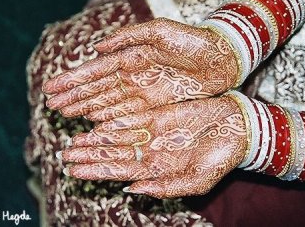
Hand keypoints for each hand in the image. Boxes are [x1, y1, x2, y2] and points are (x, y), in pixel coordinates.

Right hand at [43, 18, 238, 120]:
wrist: (221, 58)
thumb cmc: (191, 41)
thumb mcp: (160, 31)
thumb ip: (129, 36)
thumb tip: (97, 48)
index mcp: (129, 56)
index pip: (95, 71)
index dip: (72, 80)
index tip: (50, 88)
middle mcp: (131, 76)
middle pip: (97, 89)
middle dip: (74, 96)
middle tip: (50, 105)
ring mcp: (141, 92)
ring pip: (107, 103)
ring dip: (86, 109)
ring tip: (65, 114)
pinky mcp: (154, 106)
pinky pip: (126, 115)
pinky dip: (108, 119)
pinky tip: (93, 123)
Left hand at [58, 95, 246, 197]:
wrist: (237, 131)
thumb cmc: (220, 160)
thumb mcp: (197, 181)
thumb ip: (165, 188)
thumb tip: (132, 190)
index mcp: (156, 169)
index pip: (119, 171)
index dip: (96, 171)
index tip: (74, 171)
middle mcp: (150, 151)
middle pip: (113, 153)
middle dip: (89, 155)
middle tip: (66, 154)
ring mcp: (153, 132)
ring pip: (117, 135)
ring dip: (96, 138)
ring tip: (75, 140)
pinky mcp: (159, 114)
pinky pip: (132, 117)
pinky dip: (115, 120)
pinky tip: (98, 122)